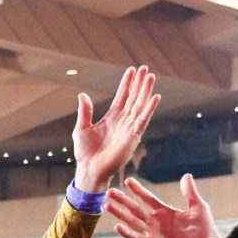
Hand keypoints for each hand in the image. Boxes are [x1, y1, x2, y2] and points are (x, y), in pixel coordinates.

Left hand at [71, 66, 160, 194]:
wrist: (90, 170)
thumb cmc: (85, 152)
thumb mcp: (81, 128)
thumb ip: (85, 112)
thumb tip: (82, 95)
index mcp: (112, 117)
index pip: (122, 96)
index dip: (127, 83)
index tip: (132, 70)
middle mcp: (123, 120)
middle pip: (134, 97)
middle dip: (139, 83)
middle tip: (145, 68)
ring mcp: (129, 127)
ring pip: (140, 105)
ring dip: (146, 91)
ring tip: (150, 77)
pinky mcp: (133, 136)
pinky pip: (143, 120)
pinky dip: (149, 109)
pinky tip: (155, 97)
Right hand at [108, 174, 224, 237]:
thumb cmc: (204, 229)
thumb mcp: (198, 206)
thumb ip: (190, 192)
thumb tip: (186, 175)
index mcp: (165, 212)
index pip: (147, 199)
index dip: (138, 190)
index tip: (128, 181)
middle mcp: (156, 222)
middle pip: (135, 209)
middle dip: (122, 200)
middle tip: (109, 191)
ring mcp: (153, 233)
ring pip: (133, 221)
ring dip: (120, 214)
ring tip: (107, 205)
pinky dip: (128, 233)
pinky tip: (118, 226)